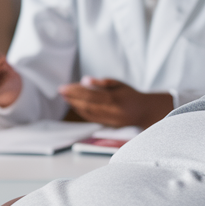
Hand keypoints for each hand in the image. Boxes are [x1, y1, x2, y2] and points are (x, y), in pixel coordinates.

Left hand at [57, 77, 172, 127]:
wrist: (143, 112)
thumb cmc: (130, 94)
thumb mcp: (119, 84)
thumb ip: (103, 82)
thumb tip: (85, 81)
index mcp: (115, 99)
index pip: (90, 95)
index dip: (75, 92)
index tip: (63, 87)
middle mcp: (111, 111)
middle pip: (86, 105)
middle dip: (72, 98)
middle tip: (60, 91)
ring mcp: (109, 120)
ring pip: (87, 113)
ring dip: (74, 104)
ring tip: (65, 96)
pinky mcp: (107, 125)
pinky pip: (91, 118)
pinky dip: (81, 111)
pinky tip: (74, 105)